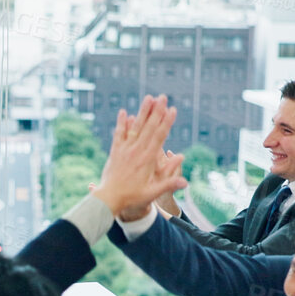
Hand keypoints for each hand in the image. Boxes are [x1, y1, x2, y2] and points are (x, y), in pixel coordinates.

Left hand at [93, 96, 186, 219]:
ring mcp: (124, 149)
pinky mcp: (115, 151)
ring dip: (142, 112)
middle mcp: (136, 151)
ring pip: (135, 127)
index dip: (166, 122)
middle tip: (163, 97)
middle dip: (157, 111)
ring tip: (148, 98)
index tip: (172, 109)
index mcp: (147, 159)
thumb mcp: (152, 193)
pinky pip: (118, 134)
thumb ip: (168, 184)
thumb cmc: (132, 197)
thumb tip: (185, 182)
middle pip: (149, 127)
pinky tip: (124, 112)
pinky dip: (121, 123)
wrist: (108, 199)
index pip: (159, 136)